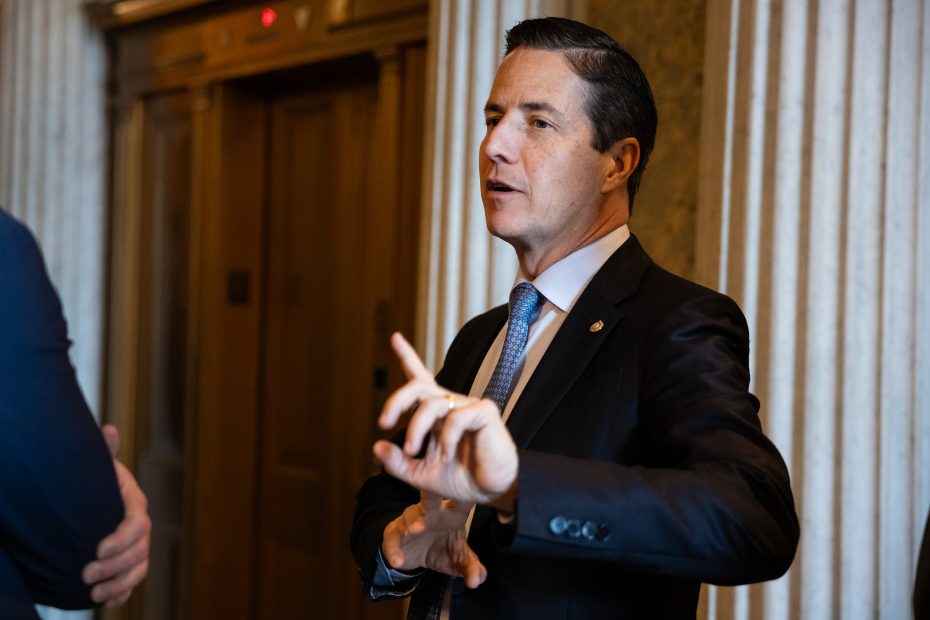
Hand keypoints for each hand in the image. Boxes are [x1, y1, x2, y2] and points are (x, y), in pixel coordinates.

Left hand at [82, 424, 151, 607]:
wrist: (93, 503)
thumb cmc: (94, 483)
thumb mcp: (97, 468)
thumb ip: (104, 452)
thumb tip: (108, 429)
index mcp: (135, 503)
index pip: (138, 523)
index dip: (121, 539)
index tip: (97, 550)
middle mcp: (141, 528)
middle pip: (139, 551)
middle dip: (115, 566)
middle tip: (85, 574)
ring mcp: (137, 547)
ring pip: (139, 569)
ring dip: (119, 584)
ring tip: (94, 593)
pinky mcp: (128, 564)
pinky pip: (133, 581)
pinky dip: (122, 593)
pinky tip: (105, 601)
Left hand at [373, 333, 517, 507]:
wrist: (490, 492)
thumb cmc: (461, 479)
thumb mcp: (421, 474)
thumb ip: (398, 463)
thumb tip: (377, 445)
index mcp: (436, 415)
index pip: (421, 379)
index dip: (407, 356)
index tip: (395, 337)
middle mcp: (451, 405)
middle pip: (418, 387)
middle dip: (396, 400)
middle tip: (383, 422)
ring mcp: (468, 406)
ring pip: (431, 404)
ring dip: (415, 429)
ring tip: (413, 451)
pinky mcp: (484, 412)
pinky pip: (455, 418)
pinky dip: (446, 440)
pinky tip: (449, 455)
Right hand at [382, 491, 486, 587]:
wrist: (418, 558)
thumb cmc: (446, 549)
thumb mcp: (460, 561)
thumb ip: (472, 569)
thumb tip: (475, 580)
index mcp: (453, 513)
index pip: (462, 501)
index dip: (466, 495)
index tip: (474, 489)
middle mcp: (431, 510)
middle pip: (432, 497)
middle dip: (432, 492)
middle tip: (435, 490)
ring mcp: (411, 518)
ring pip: (411, 516)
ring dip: (414, 521)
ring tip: (417, 529)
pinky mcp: (394, 532)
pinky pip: (393, 538)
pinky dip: (394, 549)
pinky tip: (398, 561)